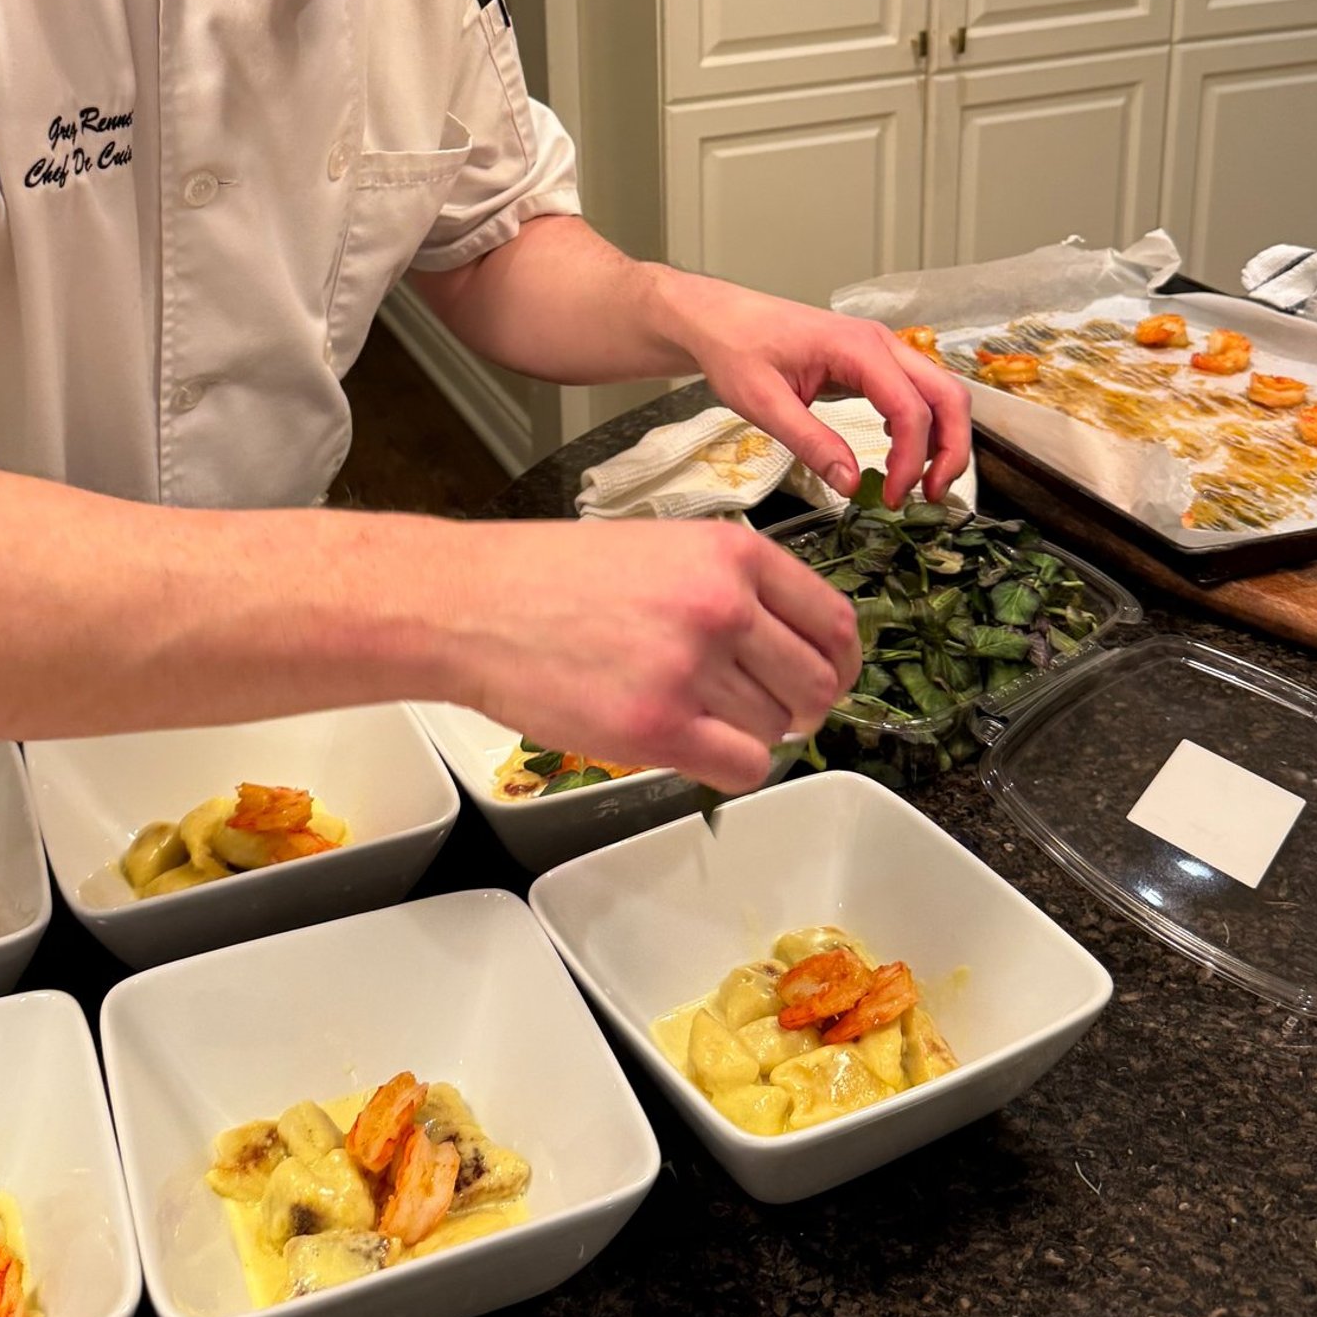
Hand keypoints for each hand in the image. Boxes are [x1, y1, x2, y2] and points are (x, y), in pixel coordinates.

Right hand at [447, 518, 860, 793]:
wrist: (475, 605)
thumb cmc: (555, 578)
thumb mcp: (662, 549)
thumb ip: (732, 588)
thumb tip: (793, 648)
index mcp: (731, 554)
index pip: (833, 620)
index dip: (841, 662)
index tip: (832, 678)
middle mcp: (723, 606)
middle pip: (815, 683)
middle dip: (801, 707)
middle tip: (769, 711)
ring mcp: (692, 667)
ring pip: (776, 729)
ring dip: (749, 733)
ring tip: (698, 715)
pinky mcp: (659, 726)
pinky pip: (742, 767)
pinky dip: (731, 768)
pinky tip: (694, 746)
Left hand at [659, 272, 971, 506]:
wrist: (719, 319)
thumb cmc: (735, 349)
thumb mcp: (763, 403)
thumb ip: (810, 442)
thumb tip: (851, 484)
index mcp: (857, 348)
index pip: (910, 408)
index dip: (911, 460)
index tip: (892, 498)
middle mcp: (880, 343)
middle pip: (947, 395)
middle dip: (951, 449)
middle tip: (931, 496)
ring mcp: (880, 350)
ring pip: (939, 393)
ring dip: (941, 439)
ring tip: (917, 484)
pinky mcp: (871, 362)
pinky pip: (915, 393)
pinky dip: (921, 427)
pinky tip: (897, 456)